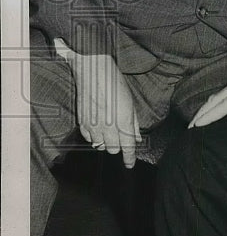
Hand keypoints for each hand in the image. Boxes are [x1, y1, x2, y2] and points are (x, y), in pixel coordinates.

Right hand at [68, 52, 141, 167]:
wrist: (93, 71)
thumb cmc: (115, 83)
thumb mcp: (130, 102)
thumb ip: (133, 123)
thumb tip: (136, 138)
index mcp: (123, 122)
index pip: (127, 148)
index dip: (129, 158)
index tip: (129, 164)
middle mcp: (107, 128)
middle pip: (114, 149)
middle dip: (119, 146)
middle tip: (121, 136)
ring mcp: (93, 126)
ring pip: (101, 146)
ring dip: (106, 142)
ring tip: (109, 130)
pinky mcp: (82, 122)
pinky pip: (89, 138)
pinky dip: (94, 137)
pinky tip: (97, 128)